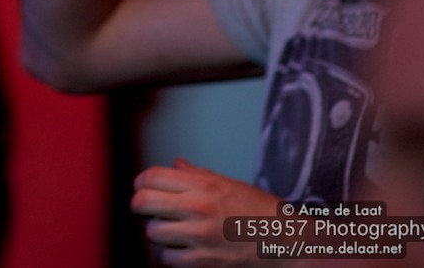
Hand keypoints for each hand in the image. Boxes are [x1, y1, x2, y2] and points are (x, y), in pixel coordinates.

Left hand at [130, 157, 277, 266]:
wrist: (284, 242)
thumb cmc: (258, 211)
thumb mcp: (227, 184)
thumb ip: (197, 174)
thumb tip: (175, 165)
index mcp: (203, 185)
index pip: (153, 176)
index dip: (141, 181)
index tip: (142, 186)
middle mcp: (198, 208)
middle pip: (144, 202)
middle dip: (140, 204)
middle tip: (145, 207)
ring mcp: (199, 238)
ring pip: (153, 233)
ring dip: (158, 232)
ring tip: (170, 230)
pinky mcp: (203, 263)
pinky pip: (168, 259)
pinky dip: (171, 255)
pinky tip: (182, 249)